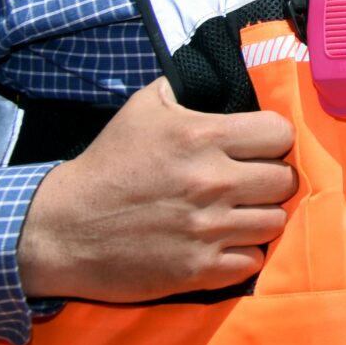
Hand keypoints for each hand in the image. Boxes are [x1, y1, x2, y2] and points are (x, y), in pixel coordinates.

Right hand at [17, 78, 296, 301]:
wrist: (61, 230)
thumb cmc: (106, 165)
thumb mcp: (142, 108)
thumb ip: (187, 88)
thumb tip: (223, 74)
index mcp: (202, 137)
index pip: (280, 133)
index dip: (273, 140)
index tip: (257, 149)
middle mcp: (211, 182)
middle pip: (285, 181)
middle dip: (272, 180)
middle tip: (250, 184)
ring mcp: (206, 229)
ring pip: (275, 222)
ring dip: (260, 218)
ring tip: (239, 214)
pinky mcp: (197, 270)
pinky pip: (252, 262)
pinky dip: (244, 255)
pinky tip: (225, 245)